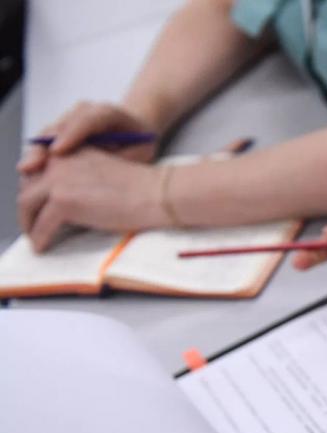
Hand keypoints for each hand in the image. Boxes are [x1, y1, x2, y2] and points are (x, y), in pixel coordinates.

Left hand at [17, 149, 167, 251]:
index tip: (36, 206)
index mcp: (73, 151)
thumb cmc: (143, 188)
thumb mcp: (105, 172)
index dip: (34, 190)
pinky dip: (40, 238)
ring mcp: (59, 180)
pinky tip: (43, 246)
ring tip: (35, 237)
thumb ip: (82, 177)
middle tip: (31, 224)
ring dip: (28, 223)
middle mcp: (60, 160)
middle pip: (28, 185)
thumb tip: (67, 202)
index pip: (39, 170)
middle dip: (27, 208)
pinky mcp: (63, 201)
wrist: (158, 194)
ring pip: (27, 204)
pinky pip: (42, 225)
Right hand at [18, 102, 158, 174]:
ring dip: (36, 154)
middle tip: (34, 164)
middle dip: (45, 146)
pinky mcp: (60, 133)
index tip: (58, 151)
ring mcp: (69, 121)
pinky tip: (33, 175)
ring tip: (28, 170)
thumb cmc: (140, 141)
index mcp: (108, 113)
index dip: (71, 134)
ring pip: (47, 135)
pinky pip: (45, 144)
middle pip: (59, 127)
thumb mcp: (143, 149)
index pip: (88, 119)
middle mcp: (83, 112)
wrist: (135, 129)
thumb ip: (124, 158)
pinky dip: (38, 159)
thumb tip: (106, 175)